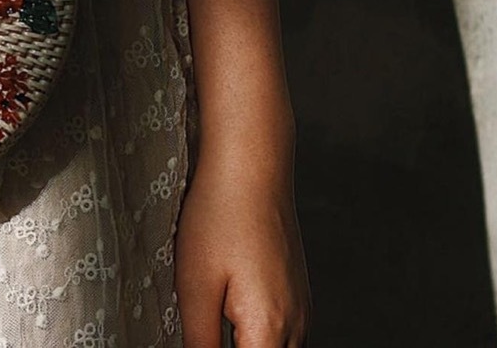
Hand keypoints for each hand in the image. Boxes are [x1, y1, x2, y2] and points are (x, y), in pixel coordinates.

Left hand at [173, 148, 310, 346]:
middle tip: (206, 329)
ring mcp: (301, 308)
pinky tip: (233, 318)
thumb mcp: (195, 285)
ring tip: (217, 323)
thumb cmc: (222, 215)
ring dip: (250, 345)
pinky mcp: (297, 292)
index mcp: (269, 329)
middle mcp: (296, 324)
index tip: (203, 338)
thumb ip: (200, 341)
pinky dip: (261, 337)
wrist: (251, 166)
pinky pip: (285, 334)